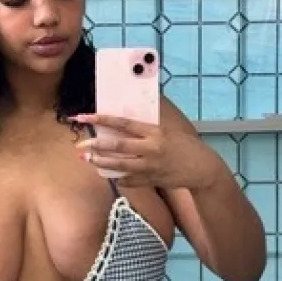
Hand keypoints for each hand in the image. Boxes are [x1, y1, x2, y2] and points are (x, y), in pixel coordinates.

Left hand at [73, 112, 220, 189]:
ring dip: (101, 163)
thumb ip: (152, 117)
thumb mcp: (170, 127)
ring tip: (87, 158)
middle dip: (96, 145)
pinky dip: (117, 177)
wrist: (201, 168)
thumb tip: (140, 99)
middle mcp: (150, 149)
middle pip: (118, 147)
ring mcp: (150, 167)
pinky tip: (107, 173)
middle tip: (80, 145)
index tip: (84, 116)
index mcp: (154, 131)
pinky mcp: (151, 181)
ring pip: (120, 166)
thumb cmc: (184, 145)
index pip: (123, 123)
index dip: (102, 119)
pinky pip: (129, 181)